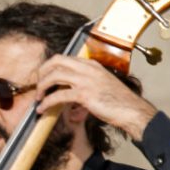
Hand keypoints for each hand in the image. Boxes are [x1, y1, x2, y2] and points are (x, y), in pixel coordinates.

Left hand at [35, 55, 156, 140]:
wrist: (132, 111)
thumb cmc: (118, 101)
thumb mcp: (101, 86)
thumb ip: (84, 87)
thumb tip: (68, 98)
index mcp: (92, 65)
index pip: (64, 58)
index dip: (50, 67)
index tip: (43, 77)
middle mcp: (88, 69)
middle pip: (56, 61)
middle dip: (42, 72)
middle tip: (38, 85)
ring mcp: (86, 80)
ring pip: (54, 76)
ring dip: (42, 87)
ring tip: (38, 98)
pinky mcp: (84, 94)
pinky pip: (58, 96)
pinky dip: (47, 102)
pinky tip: (42, 109)